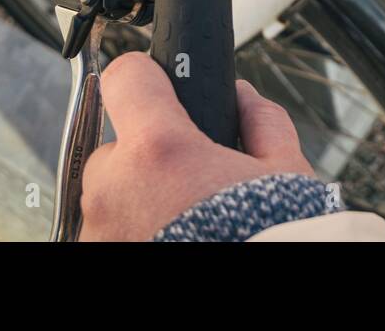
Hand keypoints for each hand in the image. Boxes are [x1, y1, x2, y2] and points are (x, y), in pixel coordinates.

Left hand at [80, 52, 313, 240]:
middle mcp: (115, 188)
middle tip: (193, 182)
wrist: (260, 307)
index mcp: (160, 150)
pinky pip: (110, 234)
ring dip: (138, 202)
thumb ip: (261, 122)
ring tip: (187, 224)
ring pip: (110, 197)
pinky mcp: (99, 260)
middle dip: (150, 158)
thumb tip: (242, 97)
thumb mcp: (285, 171)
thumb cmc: (274, 237)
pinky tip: (175, 243)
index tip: (163, 88)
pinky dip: (135, 234)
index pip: (125, 78)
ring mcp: (100, 234)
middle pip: (117, 147)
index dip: (148, 78)